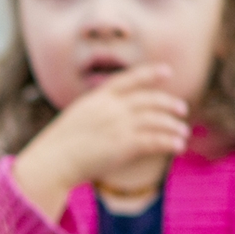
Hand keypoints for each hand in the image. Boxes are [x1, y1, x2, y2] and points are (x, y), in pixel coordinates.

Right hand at [10, 64, 190, 220]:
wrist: (51, 163)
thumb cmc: (58, 146)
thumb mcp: (76, 119)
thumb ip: (97, 113)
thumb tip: (113, 117)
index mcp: (97, 99)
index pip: (129, 80)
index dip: (150, 73)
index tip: (167, 71)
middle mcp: (111, 108)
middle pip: (150, 100)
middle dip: (169, 103)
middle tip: (182, 110)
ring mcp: (119, 125)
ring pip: (157, 121)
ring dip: (174, 126)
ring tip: (183, 133)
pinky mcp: (125, 145)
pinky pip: (156, 140)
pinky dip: (170, 142)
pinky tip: (178, 146)